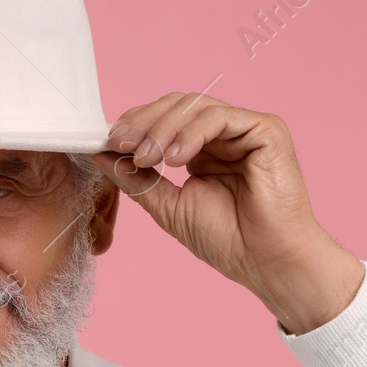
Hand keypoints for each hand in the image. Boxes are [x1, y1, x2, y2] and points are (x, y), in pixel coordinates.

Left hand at [92, 92, 364, 333]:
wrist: (266, 262)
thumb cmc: (228, 240)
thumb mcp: (168, 206)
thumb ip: (137, 179)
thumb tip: (101, 155)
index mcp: (203, 149)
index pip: (164, 119)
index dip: (135, 125)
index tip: (109, 143)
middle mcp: (225, 135)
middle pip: (177, 105)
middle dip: (144, 122)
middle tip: (121, 144)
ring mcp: (246, 130)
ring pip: (196, 106)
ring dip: (163, 128)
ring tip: (148, 157)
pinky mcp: (266, 131)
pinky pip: (220, 118)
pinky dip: (192, 133)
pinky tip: (176, 158)